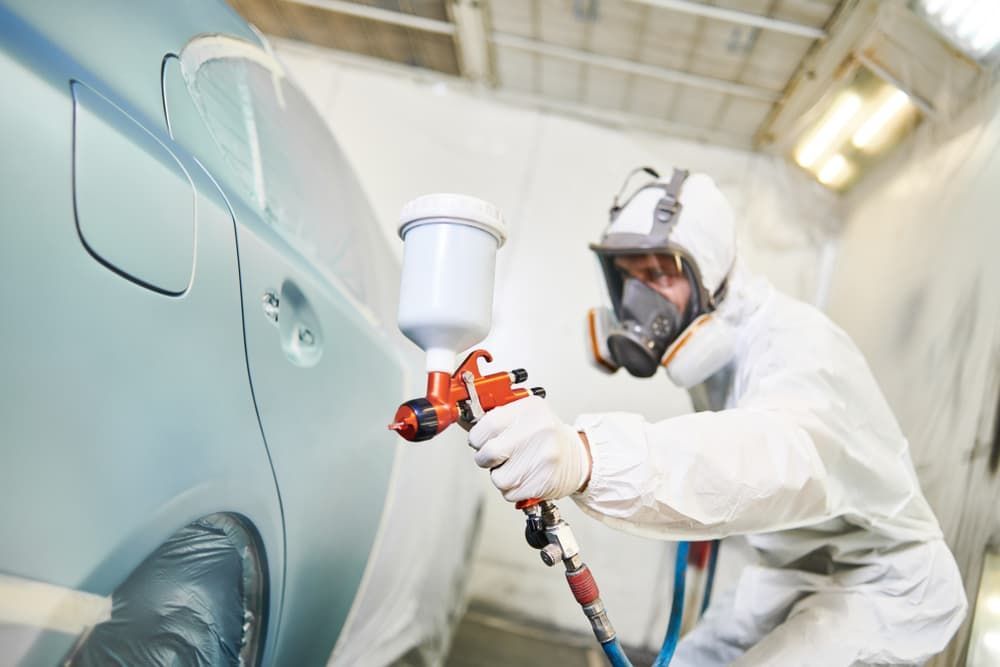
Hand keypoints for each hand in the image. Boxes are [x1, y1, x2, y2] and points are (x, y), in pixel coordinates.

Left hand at [468, 396, 590, 501]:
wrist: (576, 458)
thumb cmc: (546, 436)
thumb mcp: (526, 415)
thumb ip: (498, 418)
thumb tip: (466, 424)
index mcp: (530, 410)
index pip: (487, 424)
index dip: (477, 437)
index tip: (480, 441)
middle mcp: (538, 431)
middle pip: (489, 453)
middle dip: (485, 459)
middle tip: (496, 456)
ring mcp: (542, 458)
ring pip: (498, 477)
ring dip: (501, 476)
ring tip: (517, 466)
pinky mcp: (543, 482)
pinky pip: (510, 493)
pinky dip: (513, 489)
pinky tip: (526, 477)